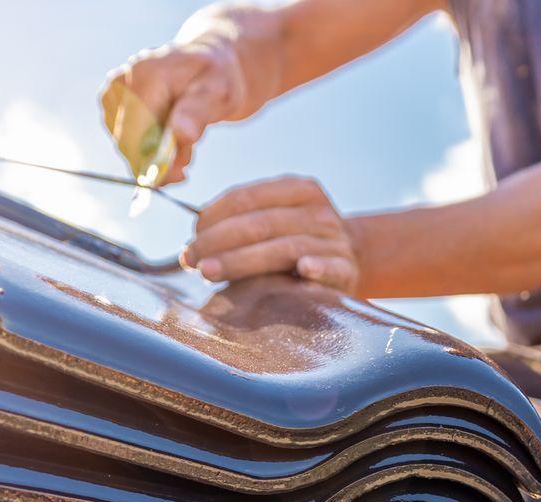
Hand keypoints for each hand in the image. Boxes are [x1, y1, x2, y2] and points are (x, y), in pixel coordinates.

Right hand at [98, 40, 244, 184]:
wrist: (208, 62)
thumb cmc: (216, 77)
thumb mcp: (220, 93)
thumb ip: (198, 113)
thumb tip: (182, 134)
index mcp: (146, 75)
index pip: (136, 134)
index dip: (156, 163)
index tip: (182, 173)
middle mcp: (121, 82)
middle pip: (126, 143)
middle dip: (157, 163)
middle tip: (185, 163)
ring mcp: (113, 93)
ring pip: (125, 146)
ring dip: (153, 158)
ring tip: (182, 144)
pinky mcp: (111, 104)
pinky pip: (124, 140)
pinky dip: (146, 150)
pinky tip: (168, 140)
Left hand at [185, 176, 360, 292]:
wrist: (350, 261)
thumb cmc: (296, 244)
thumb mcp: (274, 222)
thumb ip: (239, 226)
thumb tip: (190, 250)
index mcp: (297, 189)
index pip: (245, 198)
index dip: (211, 218)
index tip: (190, 240)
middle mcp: (317, 209)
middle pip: (258, 223)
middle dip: (217, 242)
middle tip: (191, 261)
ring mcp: (335, 239)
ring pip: (282, 247)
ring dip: (241, 261)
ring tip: (209, 273)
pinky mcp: (347, 268)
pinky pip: (330, 266)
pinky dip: (317, 266)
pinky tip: (302, 269)